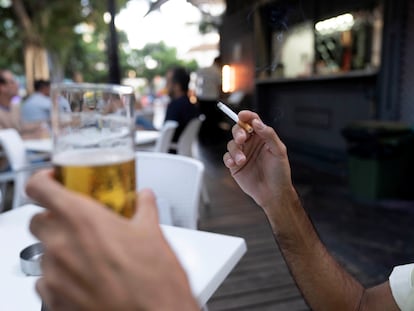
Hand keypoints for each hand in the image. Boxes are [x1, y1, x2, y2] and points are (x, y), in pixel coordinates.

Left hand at [27, 170, 197, 310]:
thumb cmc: (153, 280)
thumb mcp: (153, 233)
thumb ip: (144, 208)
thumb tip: (144, 197)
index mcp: (83, 220)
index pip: (39, 188)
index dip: (43, 180)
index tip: (54, 181)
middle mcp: (61, 245)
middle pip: (37, 220)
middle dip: (53, 217)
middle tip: (77, 221)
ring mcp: (54, 275)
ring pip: (43, 252)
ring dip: (60, 248)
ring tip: (88, 254)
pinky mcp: (54, 301)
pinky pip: (46, 281)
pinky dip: (60, 276)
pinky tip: (85, 277)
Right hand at [223, 111, 294, 210]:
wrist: (273, 193)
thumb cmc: (279, 173)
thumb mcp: (279, 151)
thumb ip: (268, 135)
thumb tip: (257, 123)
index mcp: (262, 137)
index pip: (253, 121)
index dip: (247, 116)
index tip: (242, 115)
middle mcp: (251, 144)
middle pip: (239, 130)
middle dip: (238, 132)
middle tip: (242, 139)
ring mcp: (242, 154)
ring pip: (232, 144)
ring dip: (235, 150)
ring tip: (242, 160)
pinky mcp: (235, 165)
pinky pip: (227, 157)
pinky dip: (228, 158)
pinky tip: (234, 163)